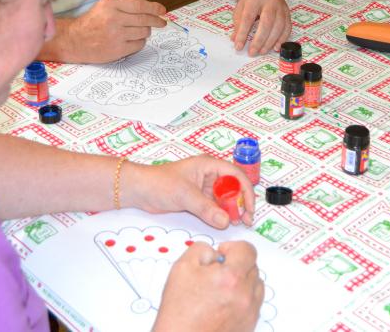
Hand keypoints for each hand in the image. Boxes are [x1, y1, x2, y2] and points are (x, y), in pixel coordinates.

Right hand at [67, 0, 166, 63]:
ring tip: (138, 31)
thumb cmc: (92, 22)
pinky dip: (139, 42)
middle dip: (156, 21)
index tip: (163, 10)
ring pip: (144, 32)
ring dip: (145, 32)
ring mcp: (116, 35)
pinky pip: (139, 44)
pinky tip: (131, 40)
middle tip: (161, 23)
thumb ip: (126, 6)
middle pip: (145, 19)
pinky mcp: (118, 49)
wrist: (75, 41)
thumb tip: (152, 10)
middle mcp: (113, 19)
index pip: (139, 5)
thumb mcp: (104, 6)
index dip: (154, 8)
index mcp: (110, 5)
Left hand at [127, 156, 255, 227]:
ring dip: (232, 210)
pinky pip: (215, 207)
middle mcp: (210, 175)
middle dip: (241, 202)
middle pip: (234, 187)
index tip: (249, 207)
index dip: (246, 190)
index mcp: (209, 165)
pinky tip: (225, 223)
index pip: (236, 175)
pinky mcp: (199, 199)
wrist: (139, 191)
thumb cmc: (159, 183)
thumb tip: (225, 221)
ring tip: (238, 223)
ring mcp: (205, 188)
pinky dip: (221, 215)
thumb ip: (205, 208)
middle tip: (246, 220)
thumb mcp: (184, 195)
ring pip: (226, 199)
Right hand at [154, 241, 262, 331]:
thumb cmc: (179, 311)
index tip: (222, 254)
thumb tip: (216, 253)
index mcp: (231, 278)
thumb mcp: (182, 268)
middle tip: (215, 274)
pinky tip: (224, 304)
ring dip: (242, 282)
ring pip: (256, 286)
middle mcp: (246, 296)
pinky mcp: (249, 326)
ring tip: (220, 290)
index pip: (248, 250)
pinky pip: (254, 304)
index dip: (233, 247)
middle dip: (236, 265)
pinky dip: (243, 299)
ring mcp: (249, 313)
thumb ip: (201, 250)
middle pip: (253, 267)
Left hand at [231, 0, 291, 55]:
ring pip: (279, 26)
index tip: (238, 46)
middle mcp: (270, 1)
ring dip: (270, 42)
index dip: (243, 33)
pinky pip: (287, 27)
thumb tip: (235, 40)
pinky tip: (276, 47)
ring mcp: (281, 6)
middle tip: (252, 52)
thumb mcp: (240, 7)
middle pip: (266, 23)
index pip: (248, 18)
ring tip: (262, 51)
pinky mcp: (288, 11)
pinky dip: (282, 39)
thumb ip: (238, 24)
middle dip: (259, 40)